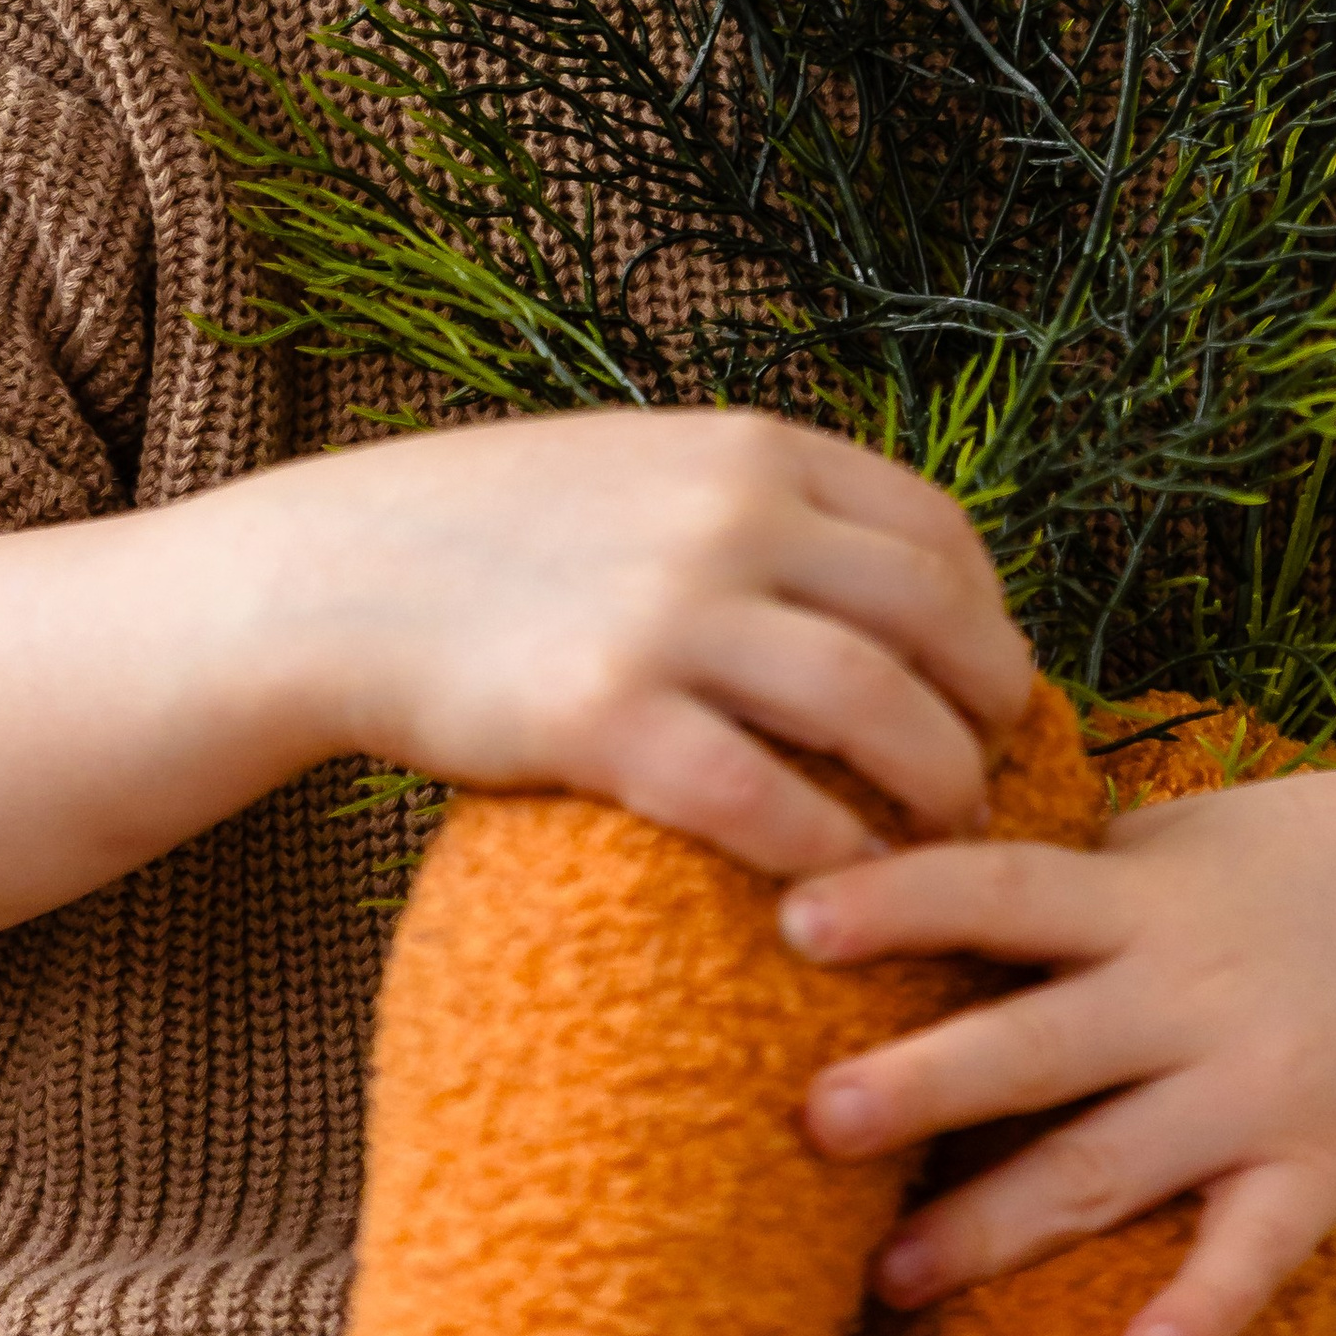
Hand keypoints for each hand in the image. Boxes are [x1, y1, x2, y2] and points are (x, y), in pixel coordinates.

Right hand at [286, 408, 1034, 877]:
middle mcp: (729, 517)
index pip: (936, 528)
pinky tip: (840, 887)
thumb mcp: (647, 464)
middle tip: (992, 769)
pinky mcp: (606, 717)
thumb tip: (881, 574)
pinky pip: (765, 801)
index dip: (988, 613)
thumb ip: (756, 499)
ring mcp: (670, 614)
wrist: (342, 573)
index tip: (988, 677)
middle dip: (988, 705)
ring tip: (941, 839)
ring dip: (935, 789)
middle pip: (933, 620)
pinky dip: (828, 852)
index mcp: (749, 448)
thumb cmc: (502, 530)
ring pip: (875, 712)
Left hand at [778, 758, 1335, 1335]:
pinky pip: (1257, 1248)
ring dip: (998, 1223)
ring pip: (1111, 1164)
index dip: (900, 899)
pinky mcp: (1327, 1165)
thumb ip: (1071, 869)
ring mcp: (1258, 1084)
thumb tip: (919, 866)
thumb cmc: (1300, 860)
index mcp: (1140, 896)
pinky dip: (1204, 1304)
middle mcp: (1190, 989)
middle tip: (810, 1118)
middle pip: (1037, 1041)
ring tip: (888, 1275)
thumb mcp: (1182, 836)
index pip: (1000, 888)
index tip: (796, 919)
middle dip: (922, 1084)